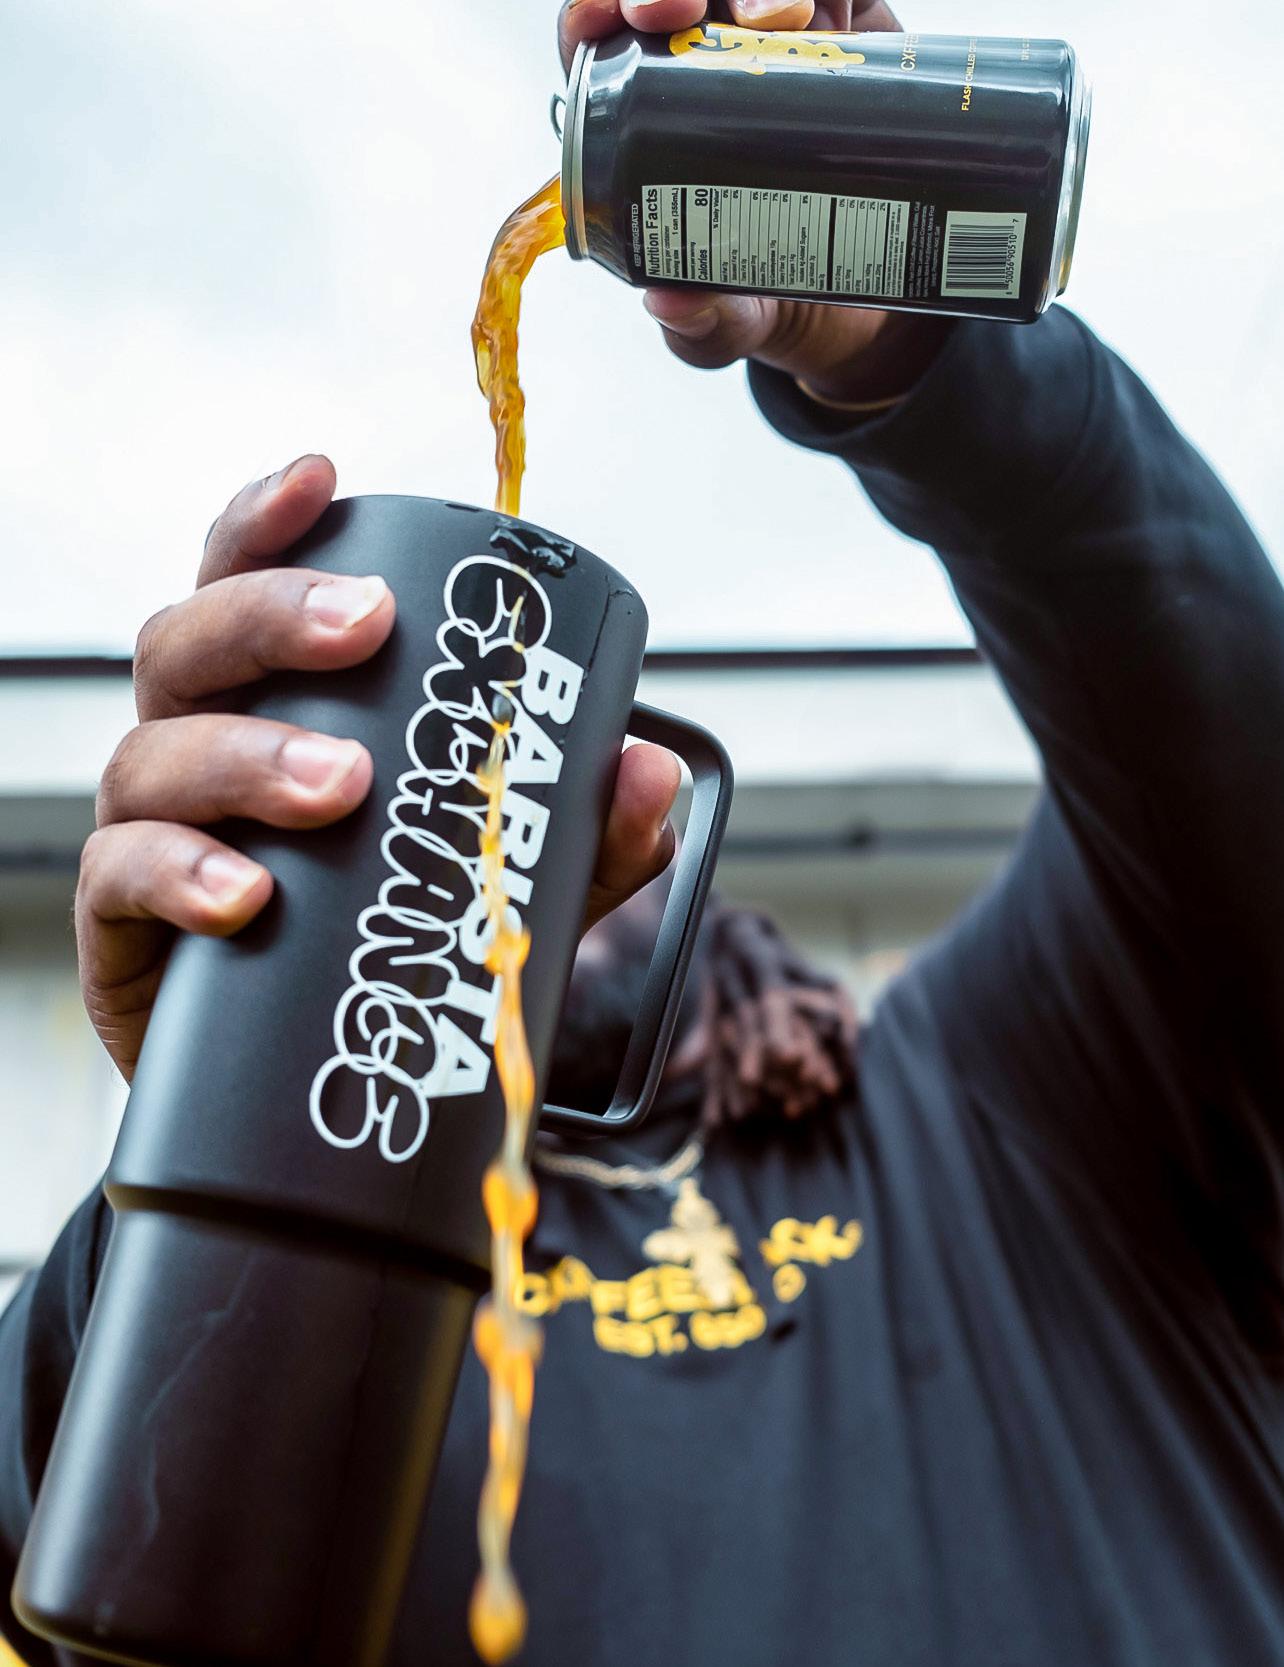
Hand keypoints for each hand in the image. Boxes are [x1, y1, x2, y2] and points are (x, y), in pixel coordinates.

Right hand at [76, 456, 679, 1080]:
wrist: (316, 1097)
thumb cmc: (395, 951)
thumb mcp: (506, 887)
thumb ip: (581, 835)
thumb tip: (650, 768)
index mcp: (266, 708)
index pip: (241, 589)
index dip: (267, 525)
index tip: (325, 475)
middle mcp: (194, 751)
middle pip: (188, 647)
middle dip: (268, 618)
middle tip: (363, 624)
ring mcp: (150, 837)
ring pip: (153, 755)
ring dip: (245, 754)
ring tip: (340, 785)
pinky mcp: (126, 936)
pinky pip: (118, 880)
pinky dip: (179, 874)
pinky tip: (245, 893)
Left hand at [559, 0, 947, 403]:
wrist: (868, 296)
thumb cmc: (769, 296)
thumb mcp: (732, 326)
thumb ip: (699, 326)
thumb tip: (671, 303)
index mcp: (647, 121)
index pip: (601, 41)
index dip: (594, 10)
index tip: (609, 19)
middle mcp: (707, 64)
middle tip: (678, 9)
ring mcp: (777, 43)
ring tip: (773, 19)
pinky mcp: (848, 35)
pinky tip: (825, 14)